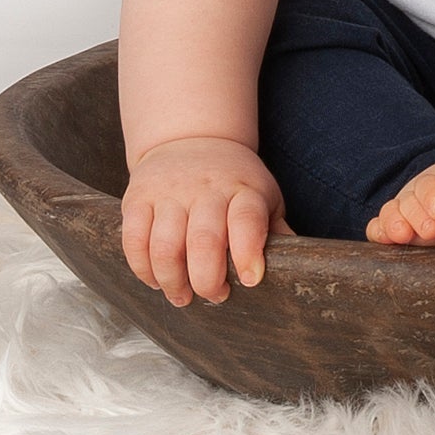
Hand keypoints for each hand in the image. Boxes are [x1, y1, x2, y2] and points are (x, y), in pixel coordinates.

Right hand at [121, 137, 294, 306]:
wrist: (191, 139)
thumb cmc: (234, 181)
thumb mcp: (264, 196)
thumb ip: (276, 230)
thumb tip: (301, 267)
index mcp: (243, 189)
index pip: (246, 218)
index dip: (248, 252)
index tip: (250, 279)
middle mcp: (206, 190)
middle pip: (203, 241)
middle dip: (207, 280)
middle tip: (215, 296)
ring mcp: (169, 193)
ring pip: (165, 246)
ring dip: (173, 281)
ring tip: (183, 296)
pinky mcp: (138, 199)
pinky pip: (133, 240)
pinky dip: (142, 269)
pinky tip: (156, 280)